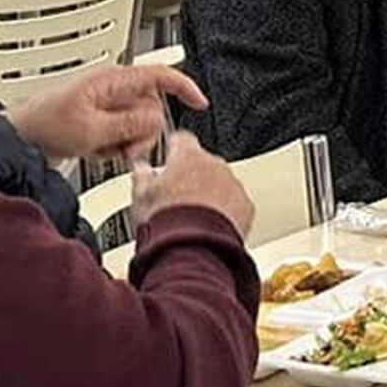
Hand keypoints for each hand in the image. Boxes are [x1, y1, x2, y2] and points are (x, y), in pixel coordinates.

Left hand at [10, 64, 206, 164]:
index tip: (199, 102)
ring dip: (128, 143)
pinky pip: (122, 136)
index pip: (159, 75)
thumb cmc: (42, 126)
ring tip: (105, 150)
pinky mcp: (98, 123)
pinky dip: (114, 148)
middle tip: (126, 148)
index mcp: (111, 81)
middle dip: (144, 132)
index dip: (184, 86)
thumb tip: (157, 121)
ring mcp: (105, 108)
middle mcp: (111, 91)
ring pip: (139, 125)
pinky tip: (96, 151)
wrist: (16, 141)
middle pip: (152, 109)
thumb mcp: (91, 129)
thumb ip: (130, 124)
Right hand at [130, 132, 255, 240]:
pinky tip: (209, 226)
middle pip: (203, 163)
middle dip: (192, 176)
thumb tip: (140, 169)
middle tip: (177, 197)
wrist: (192, 248)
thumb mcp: (141, 196)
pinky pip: (235, 203)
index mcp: (188, 156)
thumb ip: (141, 176)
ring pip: (221, 183)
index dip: (173, 149)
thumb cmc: (166, 221)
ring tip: (192, 217)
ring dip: (210, 194)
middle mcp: (215, 165)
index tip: (168, 158)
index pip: (181, 139)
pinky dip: (226, 211)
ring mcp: (233, 185)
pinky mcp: (246, 206)